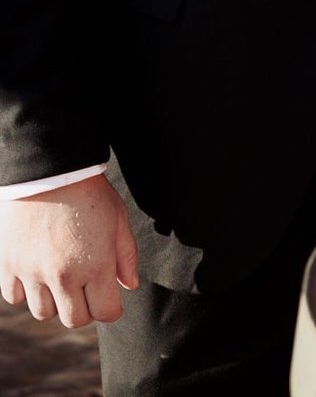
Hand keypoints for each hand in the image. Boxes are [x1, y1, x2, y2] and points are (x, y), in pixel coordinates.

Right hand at [0, 175, 138, 326]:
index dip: (112, 309)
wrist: (51, 170)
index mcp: (96, 266)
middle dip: (84, 308)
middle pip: (74, 319)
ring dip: (54, 301)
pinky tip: (36, 272)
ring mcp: (33, 272)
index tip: (110, 300)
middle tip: (86, 288)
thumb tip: (129, 285)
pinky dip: (25, 291)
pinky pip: (15, 297)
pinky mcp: (10, 265)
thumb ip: (126, 256)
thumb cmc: (89, 193)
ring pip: (44, 313)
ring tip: (60, 278)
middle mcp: (64, 276)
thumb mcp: (118, 219)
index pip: (106, 312)